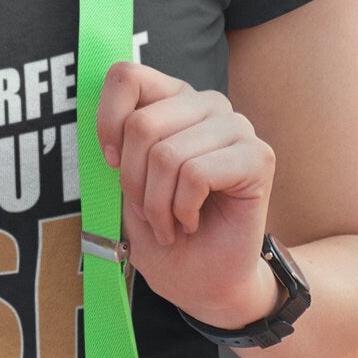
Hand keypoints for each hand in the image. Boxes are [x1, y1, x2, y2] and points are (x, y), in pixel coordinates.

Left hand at [96, 62, 278, 328]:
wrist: (205, 281)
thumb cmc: (165, 231)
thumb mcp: (126, 184)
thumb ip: (118, 144)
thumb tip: (99, 122)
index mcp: (172, 100)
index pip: (126, 76)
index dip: (107, 121)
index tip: (112, 163)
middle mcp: (206, 104)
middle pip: (142, 124)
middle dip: (133, 181)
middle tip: (148, 211)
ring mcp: (236, 127)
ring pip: (167, 154)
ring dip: (158, 204)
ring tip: (170, 222)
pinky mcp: (258, 157)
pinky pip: (196, 174)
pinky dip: (183, 209)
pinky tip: (193, 221)